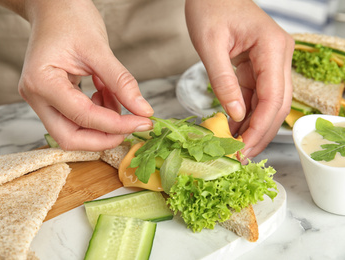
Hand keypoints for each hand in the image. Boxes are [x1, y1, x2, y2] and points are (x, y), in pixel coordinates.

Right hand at [18, 0, 152, 150]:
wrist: (54, 6)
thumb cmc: (71, 18)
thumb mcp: (99, 49)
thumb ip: (122, 83)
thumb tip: (143, 111)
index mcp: (42, 82)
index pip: (82, 116)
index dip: (116, 124)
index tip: (143, 122)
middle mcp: (36, 96)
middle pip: (70, 137)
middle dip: (105, 136)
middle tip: (132, 125)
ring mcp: (41, 99)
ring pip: (73, 131)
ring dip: (102, 122)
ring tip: (115, 94)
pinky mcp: (52, 98)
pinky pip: (76, 118)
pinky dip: (98, 112)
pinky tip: (105, 91)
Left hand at [185, 0, 293, 158]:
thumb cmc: (210, 8)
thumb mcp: (210, 45)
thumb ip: (223, 81)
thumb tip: (236, 115)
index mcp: (272, 48)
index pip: (273, 98)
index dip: (259, 127)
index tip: (242, 148)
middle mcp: (279, 57)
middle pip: (277, 106)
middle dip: (259, 133)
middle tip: (240, 156)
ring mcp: (271, 62)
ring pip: (268, 104)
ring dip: (253, 127)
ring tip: (234, 148)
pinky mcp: (259, 67)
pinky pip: (256, 96)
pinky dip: (245, 114)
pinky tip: (233, 129)